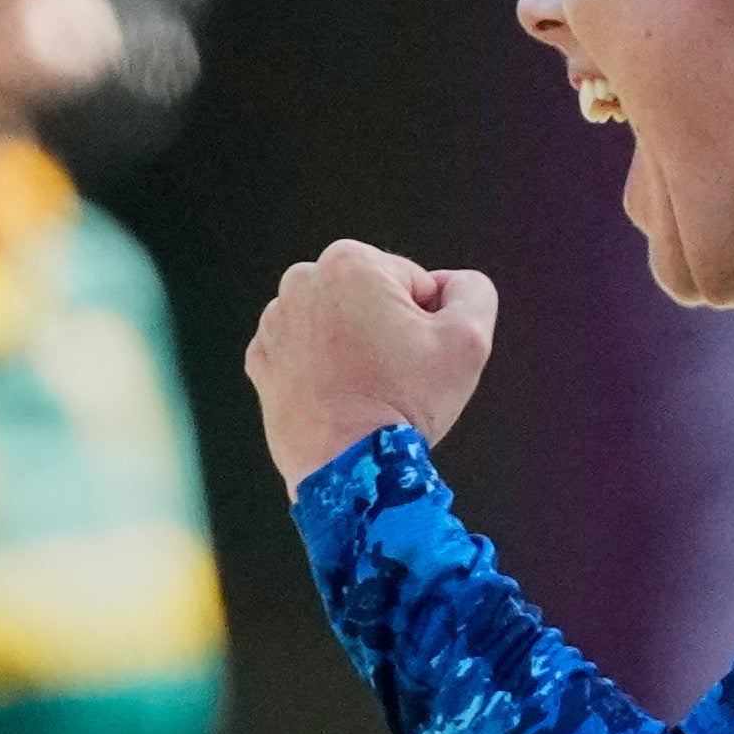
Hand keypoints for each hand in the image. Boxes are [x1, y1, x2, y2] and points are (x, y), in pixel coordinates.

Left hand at [247, 243, 499, 484]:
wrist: (350, 471)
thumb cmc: (406, 403)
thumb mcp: (469, 340)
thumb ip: (472, 291)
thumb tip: (449, 285)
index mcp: (350, 262)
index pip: (411, 282)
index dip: (426, 323)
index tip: (417, 357)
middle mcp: (301, 281)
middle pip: (369, 299)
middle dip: (385, 330)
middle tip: (392, 377)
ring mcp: (274, 323)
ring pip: (335, 325)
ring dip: (352, 348)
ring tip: (363, 390)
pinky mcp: (260, 361)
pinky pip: (304, 354)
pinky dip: (321, 371)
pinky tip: (336, 398)